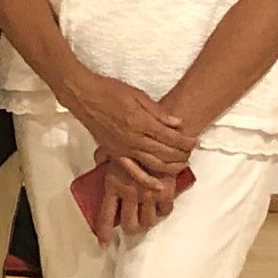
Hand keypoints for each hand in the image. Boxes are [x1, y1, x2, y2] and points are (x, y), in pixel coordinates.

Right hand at [67, 73, 194, 174]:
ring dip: (172, 167)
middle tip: (190, 150)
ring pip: (154, 164)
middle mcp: (134, 138)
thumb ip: (158, 111)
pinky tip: (158, 186)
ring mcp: (124, 148)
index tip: (194, 140)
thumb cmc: (109, 91)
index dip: (186, 141)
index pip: (172, 137)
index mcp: (141, 122)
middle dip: (183, 154)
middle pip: (167, 153)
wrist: (83, 96)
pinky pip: (132, 171)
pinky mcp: (115, 153)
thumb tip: (177, 123)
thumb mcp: (137, 95)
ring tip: (182, 163)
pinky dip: (146, 180)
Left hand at [90, 150, 181, 244]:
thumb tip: (97, 160)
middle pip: (129, 223)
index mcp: (113, 186)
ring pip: (147, 221)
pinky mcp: (165, 193)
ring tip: (144, 216)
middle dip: (129, 226)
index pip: (105, 215)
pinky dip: (161, 211)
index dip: (104, 233)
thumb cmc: (131, 142)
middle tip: (129, 224)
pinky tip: (159, 207)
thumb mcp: (112, 148)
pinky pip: (164, 211)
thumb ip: (102, 156)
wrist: (158, 139)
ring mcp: (148, 196)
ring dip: (145, 221)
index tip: (104, 243)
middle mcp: (130, 195)